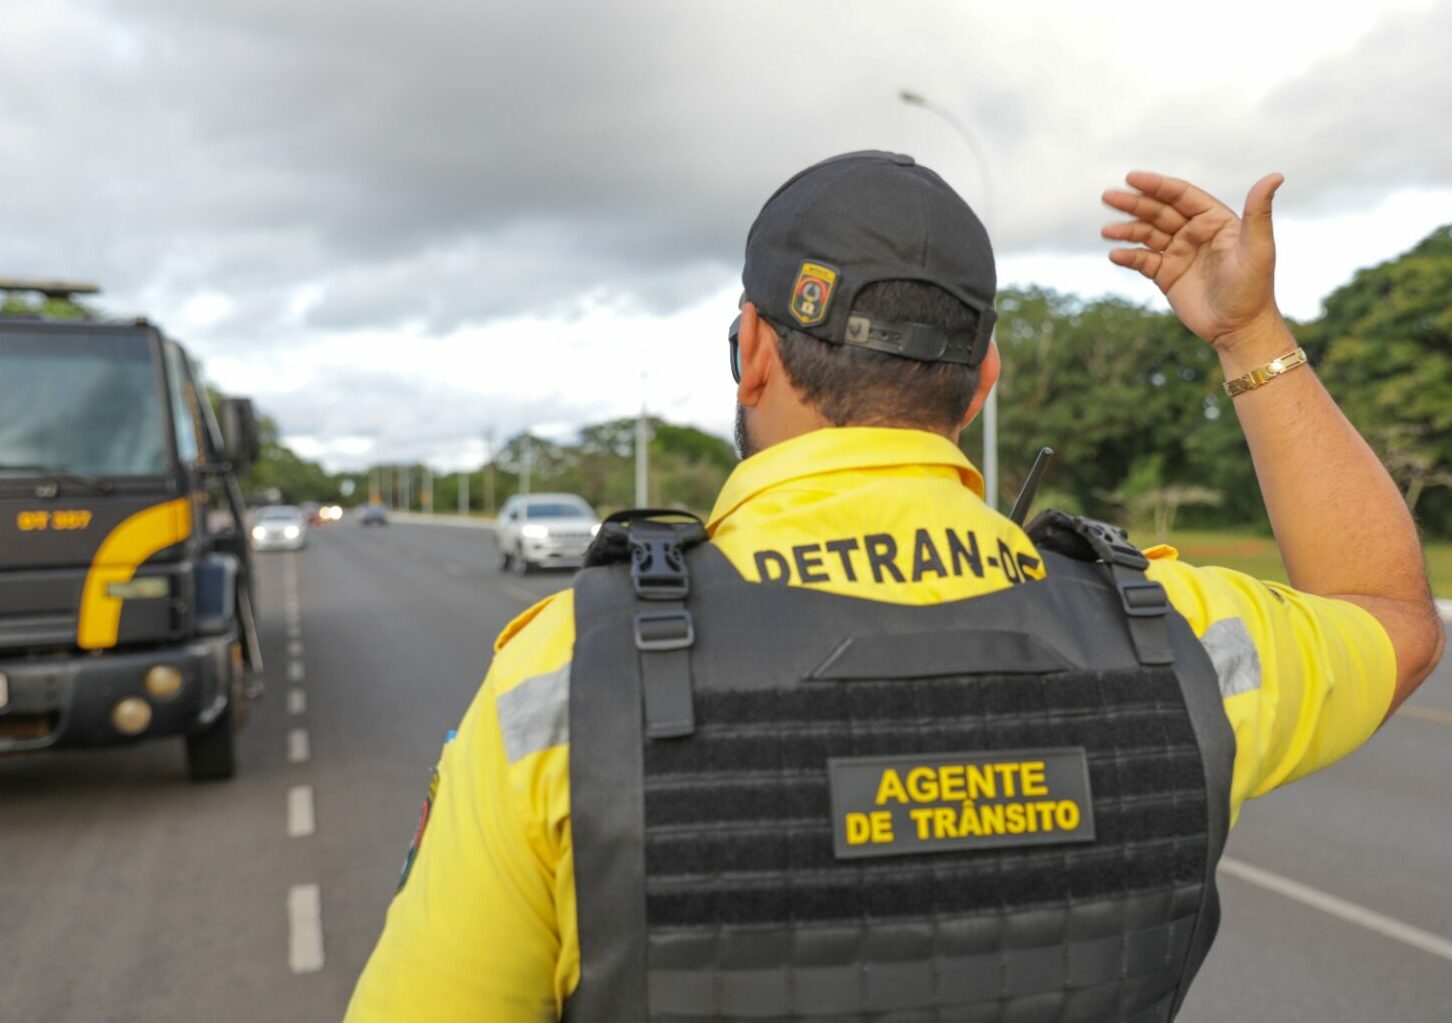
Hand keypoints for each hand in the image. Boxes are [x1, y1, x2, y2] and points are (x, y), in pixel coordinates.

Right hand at [1102, 171, 1284, 349]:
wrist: (1239, 329)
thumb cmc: (1254, 288)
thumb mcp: (1258, 248)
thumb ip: (1259, 212)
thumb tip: (1276, 175)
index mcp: (1214, 220)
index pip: (1181, 196)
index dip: (1156, 186)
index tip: (1131, 178)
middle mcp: (1194, 232)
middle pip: (1158, 212)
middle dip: (1134, 204)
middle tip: (1108, 197)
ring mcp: (1178, 253)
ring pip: (1147, 234)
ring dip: (1126, 230)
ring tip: (1107, 231)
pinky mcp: (1166, 275)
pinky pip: (1142, 261)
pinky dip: (1128, 257)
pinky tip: (1115, 255)